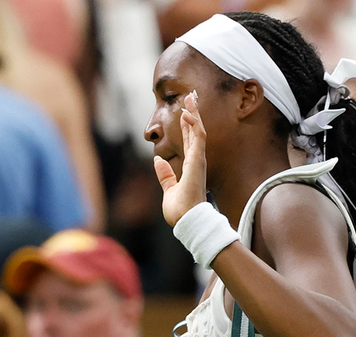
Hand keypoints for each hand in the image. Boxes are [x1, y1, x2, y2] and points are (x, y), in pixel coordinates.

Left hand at [153, 91, 207, 226]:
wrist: (186, 221)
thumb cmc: (180, 210)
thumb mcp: (169, 189)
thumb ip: (165, 175)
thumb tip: (157, 159)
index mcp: (191, 166)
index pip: (189, 140)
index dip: (188, 125)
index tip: (185, 110)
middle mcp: (197, 161)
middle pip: (195, 132)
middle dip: (193, 113)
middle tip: (192, 96)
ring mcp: (198, 161)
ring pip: (198, 131)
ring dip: (194, 114)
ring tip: (191, 98)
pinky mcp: (197, 162)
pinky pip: (197, 139)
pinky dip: (194, 125)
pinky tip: (189, 114)